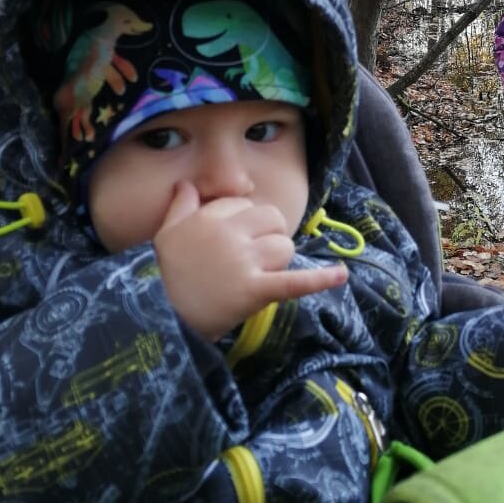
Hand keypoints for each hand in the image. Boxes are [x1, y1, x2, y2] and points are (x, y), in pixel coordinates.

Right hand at [153, 180, 346, 340]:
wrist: (161, 318)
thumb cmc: (166, 275)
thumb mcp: (166, 234)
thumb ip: (180, 206)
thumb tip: (187, 184)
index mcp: (211, 218)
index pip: (247, 206)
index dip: (245, 224)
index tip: (233, 241)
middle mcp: (230, 235)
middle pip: (273, 220)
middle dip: (269, 236)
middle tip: (253, 258)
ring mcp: (244, 262)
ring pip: (284, 247)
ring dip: (279, 261)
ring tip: (260, 275)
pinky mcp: (256, 290)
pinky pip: (295, 282)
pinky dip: (320, 280)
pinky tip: (341, 274)